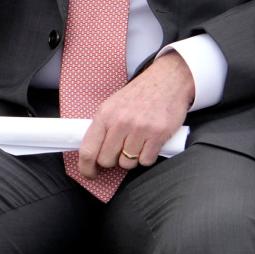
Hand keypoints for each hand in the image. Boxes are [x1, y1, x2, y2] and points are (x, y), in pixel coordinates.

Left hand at [77, 52, 194, 177]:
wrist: (168, 79)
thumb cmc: (139, 94)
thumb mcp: (113, 104)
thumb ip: (103, 127)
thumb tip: (92, 153)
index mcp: (105, 114)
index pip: (88, 150)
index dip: (86, 168)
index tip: (90, 173)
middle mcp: (121, 122)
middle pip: (107, 160)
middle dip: (113, 160)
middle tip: (121, 149)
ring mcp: (140, 128)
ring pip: (127, 163)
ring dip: (132, 158)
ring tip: (137, 142)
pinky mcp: (158, 134)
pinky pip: (146, 161)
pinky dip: (147, 156)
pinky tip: (150, 143)